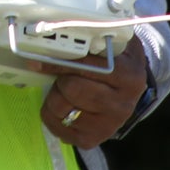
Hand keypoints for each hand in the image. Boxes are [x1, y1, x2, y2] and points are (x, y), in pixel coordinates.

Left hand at [32, 37, 149, 149]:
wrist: (131, 88)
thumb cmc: (118, 60)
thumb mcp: (113, 42)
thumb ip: (92, 36)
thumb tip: (56, 31)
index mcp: (129, 76)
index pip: (86, 68)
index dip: (58, 62)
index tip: (38, 59)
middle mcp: (122, 104)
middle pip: (71, 89)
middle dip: (60, 79)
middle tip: (63, 74)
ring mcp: (109, 124)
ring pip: (61, 108)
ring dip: (54, 96)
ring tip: (65, 90)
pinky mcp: (94, 138)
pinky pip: (59, 128)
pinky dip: (52, 115)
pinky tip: (62, 106)